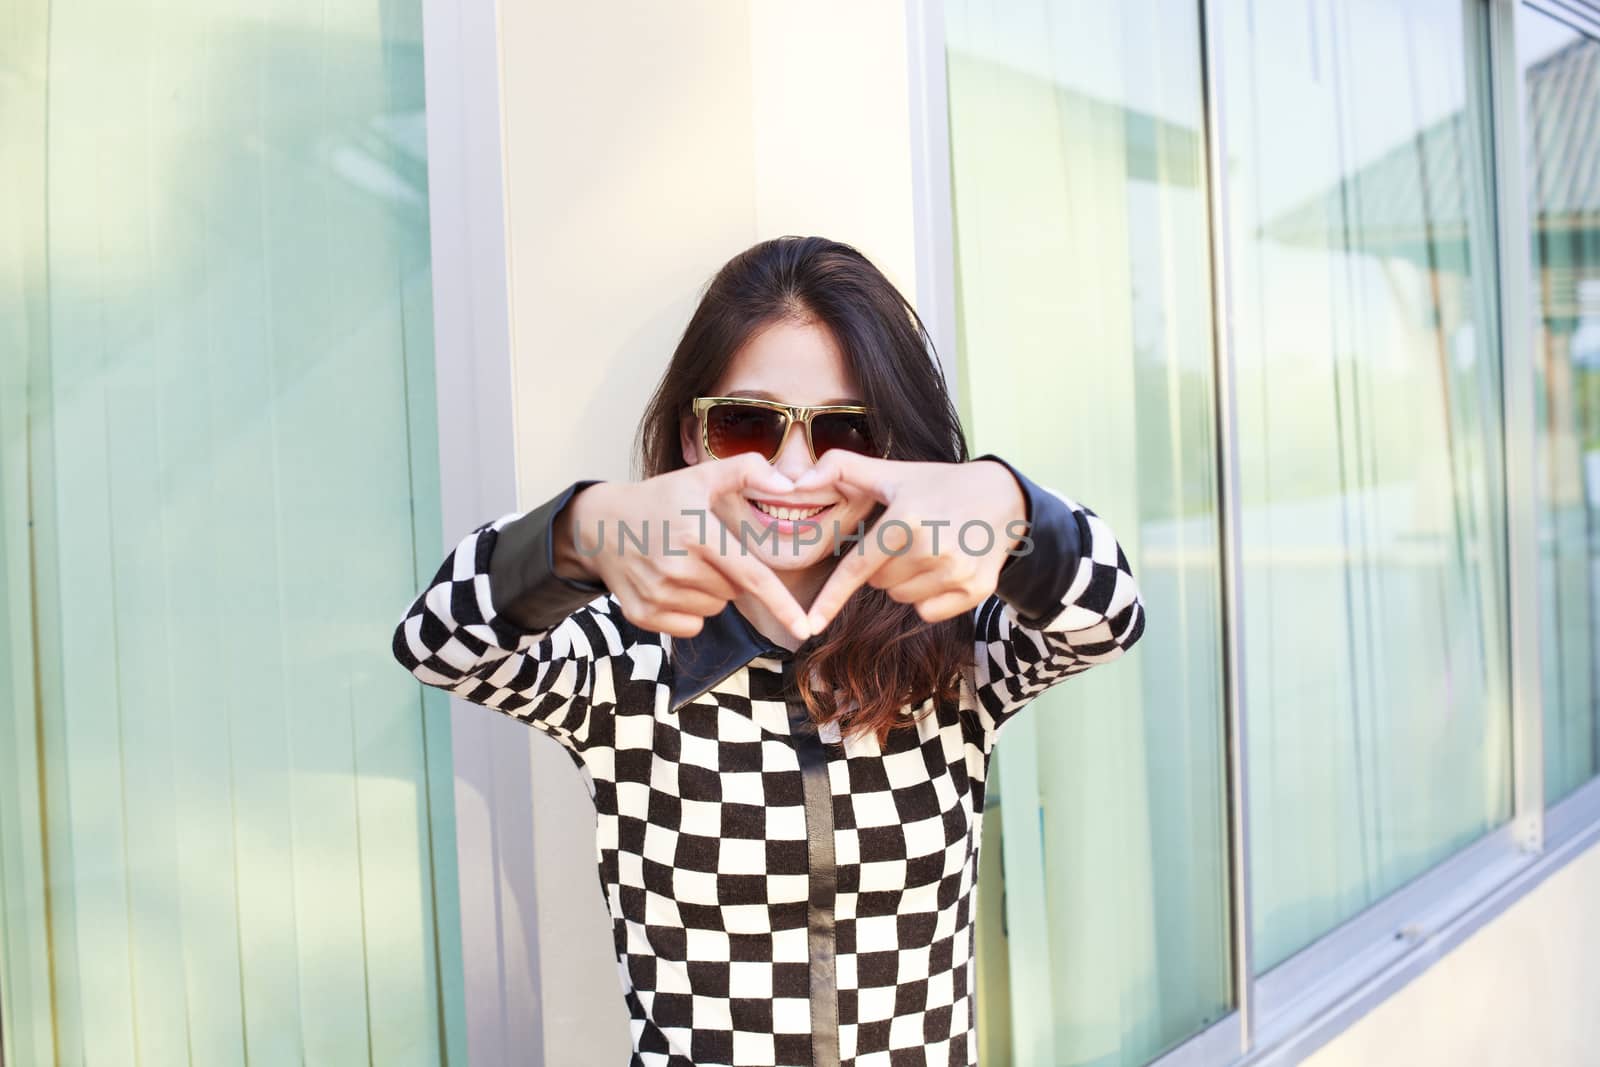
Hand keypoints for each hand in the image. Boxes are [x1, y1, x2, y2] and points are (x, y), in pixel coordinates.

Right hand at [563, 454, 813, 640]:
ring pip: (714, 610)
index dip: (781, 604)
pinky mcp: (643, 615)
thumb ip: (748, 471)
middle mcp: (676, 567)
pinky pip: (691, 627)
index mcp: (697, 533)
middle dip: (729, 575)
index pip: (751, 576)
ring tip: (683, 564)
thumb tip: (789, 486)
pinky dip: (689, 612)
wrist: (600, 525)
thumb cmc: (660, 500)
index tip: (804, 628)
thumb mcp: (701, 476)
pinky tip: (670, 585)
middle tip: (702, 551)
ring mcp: (657, 594)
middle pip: (734, 592)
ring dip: (709, 593)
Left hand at [796, 454, 1028, 630]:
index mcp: (906, 519)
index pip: (857, 568)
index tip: (810, 624)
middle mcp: (932, 547)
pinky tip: (944, 568)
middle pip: (878, 584)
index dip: (831, 598)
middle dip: (883, 566)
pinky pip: (928, 612)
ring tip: (928, 550)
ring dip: (905, 581)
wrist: (1003, 498)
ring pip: (902, 599)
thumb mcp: (892, 471)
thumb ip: (841, 468)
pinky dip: (929, 597)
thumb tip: (797, 483)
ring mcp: (956, 571)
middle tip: (907, 539)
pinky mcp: (975, 590)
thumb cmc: (937, 485)